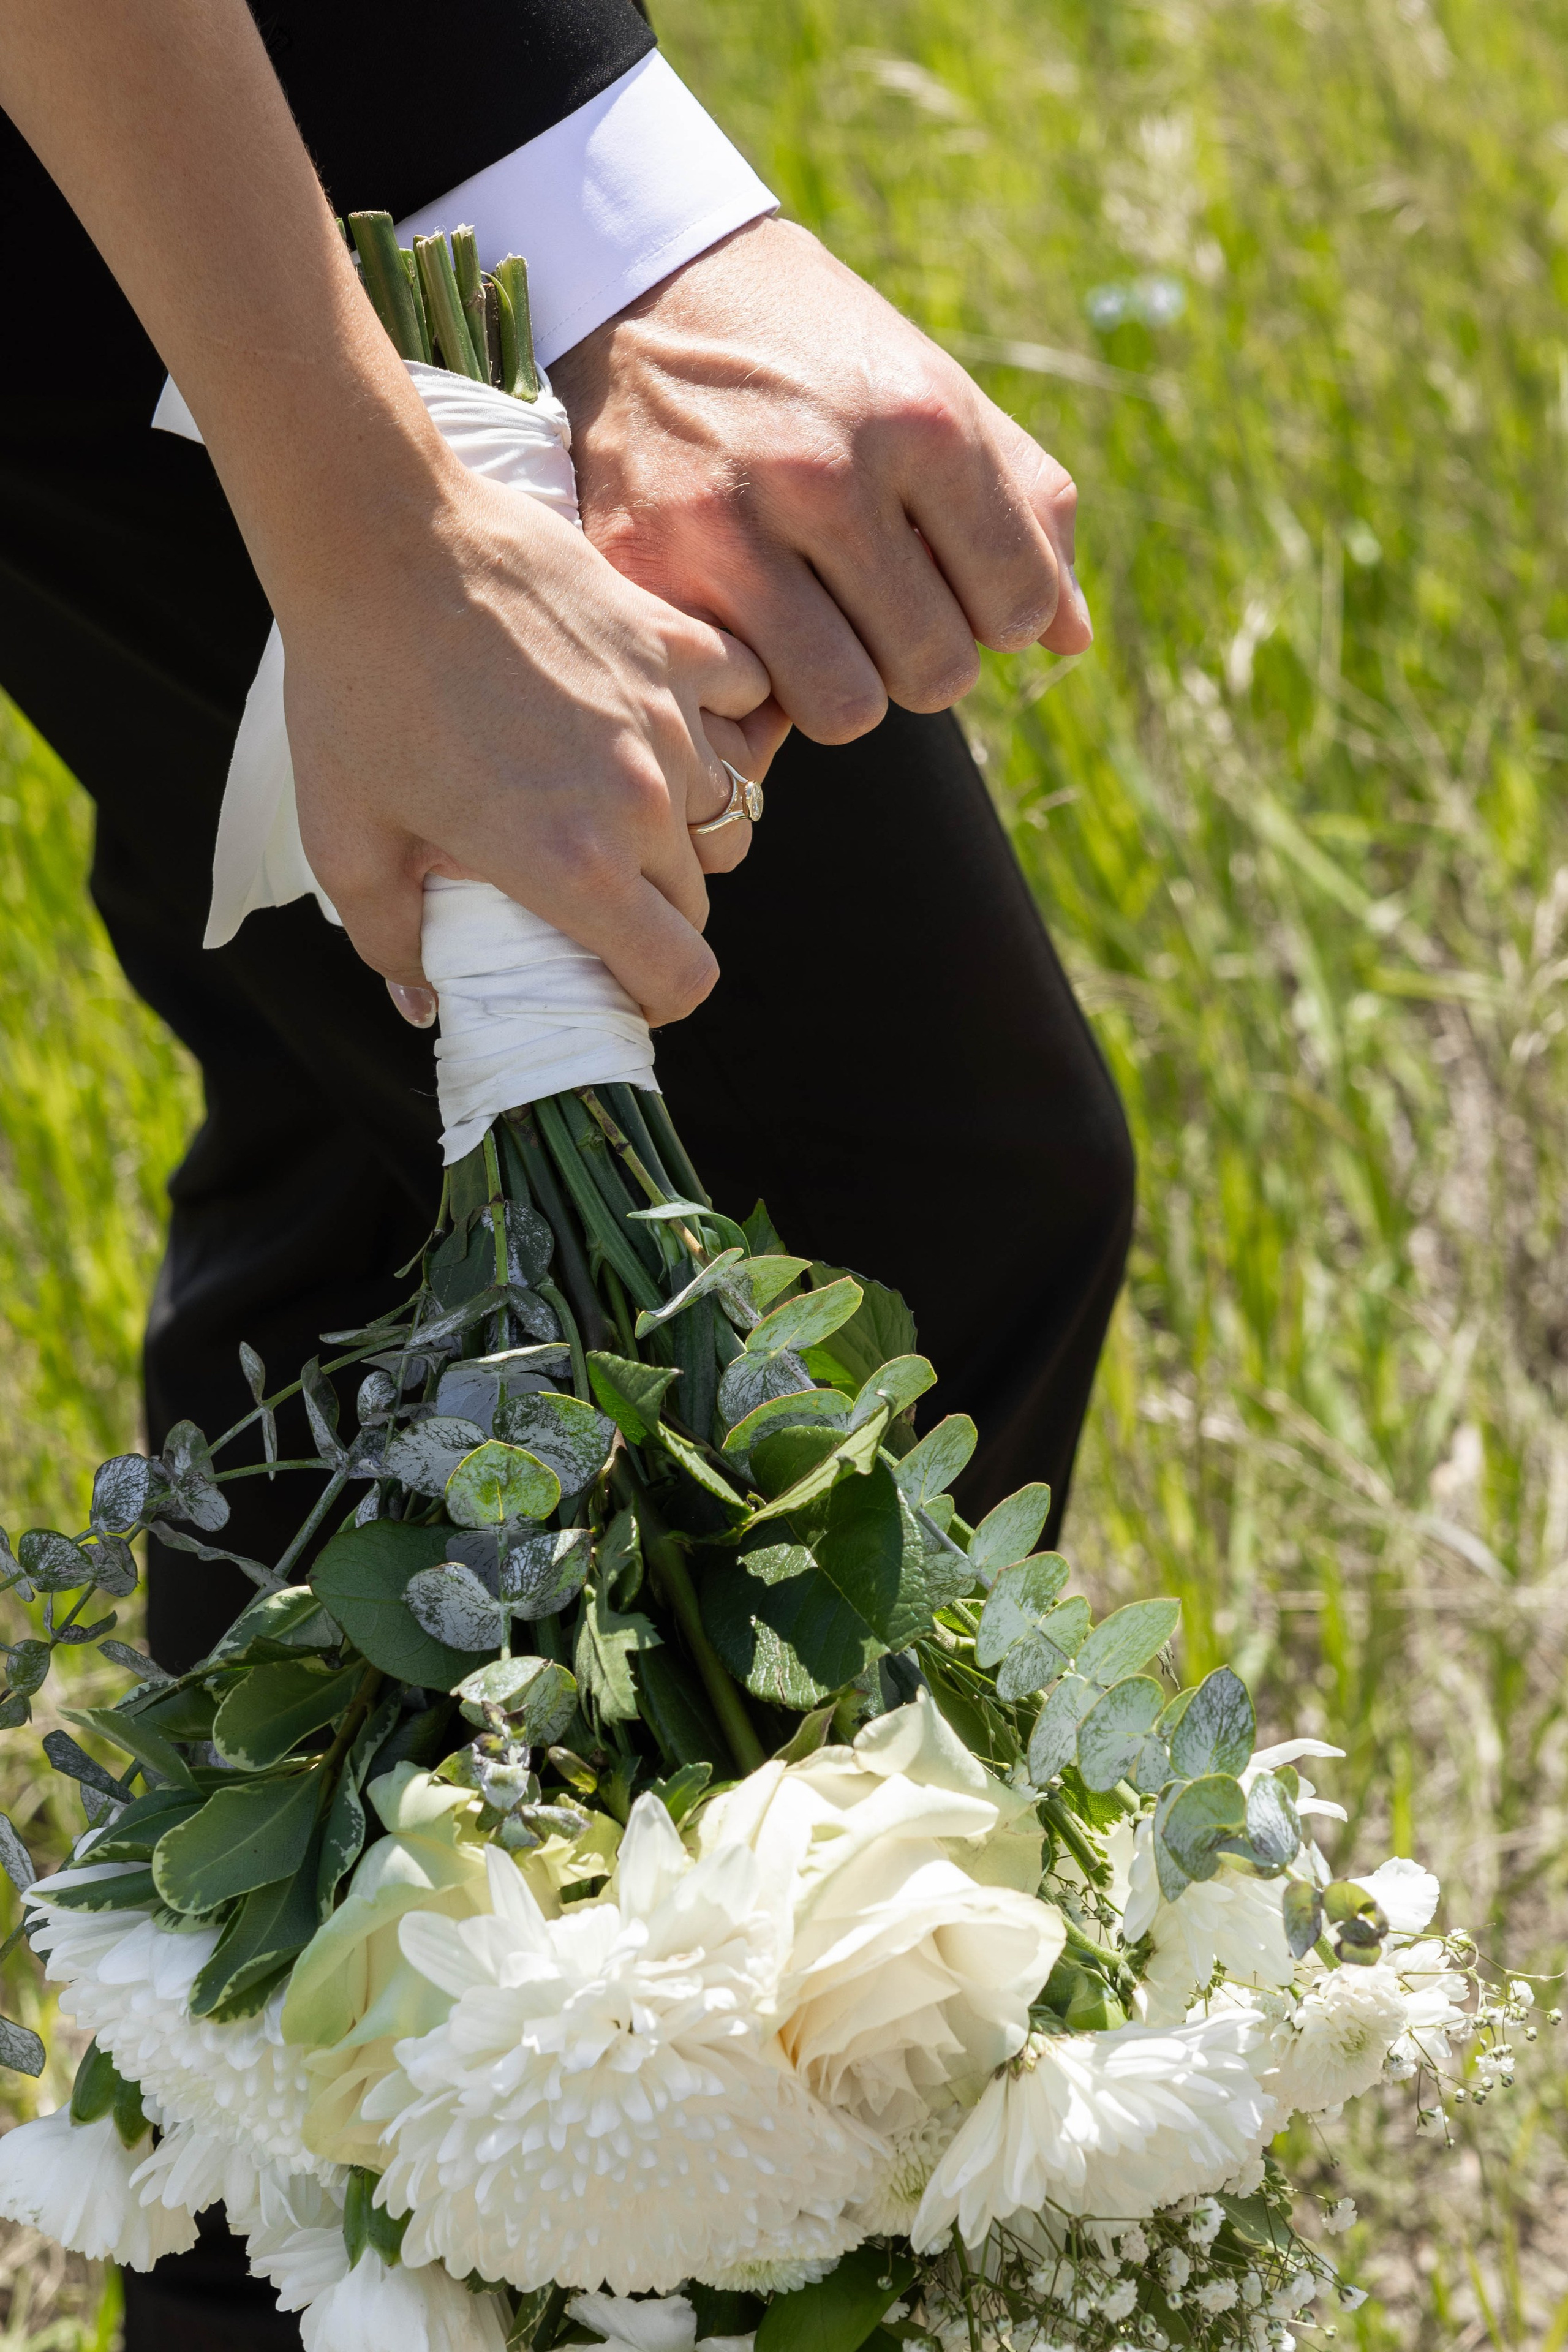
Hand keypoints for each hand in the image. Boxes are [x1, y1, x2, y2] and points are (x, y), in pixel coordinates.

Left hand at [284, 464, 784, 1029]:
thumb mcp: (349, 840)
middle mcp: (642, 800)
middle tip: (598, 894)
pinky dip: (720, 715)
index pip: (682, 975)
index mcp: (574, 868)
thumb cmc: (353, 691)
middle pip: (698, 898)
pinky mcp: (670, 639)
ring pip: (724, 806)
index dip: (656, 996)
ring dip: (686, 820)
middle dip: (656, 914)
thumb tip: (423, 1003)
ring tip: (623, 802)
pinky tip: (667, 715)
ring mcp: (668, 716)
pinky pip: (742, 697)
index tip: (620, 982)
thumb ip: (392, 940)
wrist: (377, 539)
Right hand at [551, 216, 1092, 743]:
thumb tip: (1072, 638)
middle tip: (879, 605)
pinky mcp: (648, 568)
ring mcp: (729, 526)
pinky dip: (757, 686)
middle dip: (920, 654)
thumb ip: (1025, 506)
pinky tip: (747, 628)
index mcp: (922, 422)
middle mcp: (826, 474)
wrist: (649, 289)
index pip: (1019, 606)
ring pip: (844, 707)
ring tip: (815, 622)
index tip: (959, 585)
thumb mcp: (937, 391)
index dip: (1002, 615)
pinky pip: (747, 699)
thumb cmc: (817, 355)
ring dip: (840, 681)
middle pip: (935, 673)